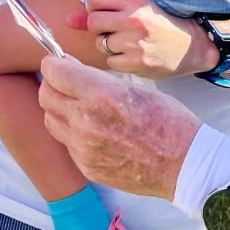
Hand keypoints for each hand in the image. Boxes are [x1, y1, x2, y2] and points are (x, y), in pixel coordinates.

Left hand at [38, 55, 200, 199]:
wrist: (184, 164)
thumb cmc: (166, 120)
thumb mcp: (132, 87)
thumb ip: (96, 79)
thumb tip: (68, 67)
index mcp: (100, 94)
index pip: (54, 72)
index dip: (54, 64)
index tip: (58, 63)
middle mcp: (86, 121)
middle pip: (45, 95)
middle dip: (52, 84)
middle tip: (65, 82)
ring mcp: (84, 147)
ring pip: (50, 118)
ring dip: (58, 108)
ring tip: (77, 106)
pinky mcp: (87, 166)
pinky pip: (66, 142)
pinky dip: (72, 132)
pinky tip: (91, 129)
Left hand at [77, 0, 219, 79]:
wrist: (192, 47)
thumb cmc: (160, 25)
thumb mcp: (135, 10)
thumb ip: (99, 12)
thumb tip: (67, 19)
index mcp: (134, 0)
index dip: (96, 8)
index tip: (106, 14)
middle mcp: (133, 19)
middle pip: (93, 22)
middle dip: (99, 29)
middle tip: (115, 32)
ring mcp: (135, 42)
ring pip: (100, 44)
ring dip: (108, 46)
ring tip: (126, 44)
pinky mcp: (137, 63)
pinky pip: (110, 62)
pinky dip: (117, 61)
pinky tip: (131, 56)